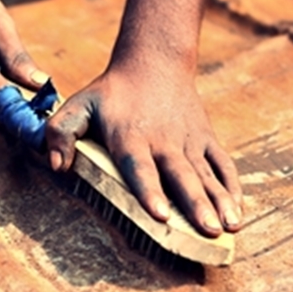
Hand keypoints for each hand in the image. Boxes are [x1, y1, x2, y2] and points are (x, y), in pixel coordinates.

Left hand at [45, 61, 242, 236]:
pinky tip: (237, 212)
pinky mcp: (206, 138)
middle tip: (207, 230)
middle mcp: (163, 141)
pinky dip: (232, 187)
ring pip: (206, 175)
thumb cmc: (111, 92)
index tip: (159, 213)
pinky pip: (222, 164)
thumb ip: (61, 132)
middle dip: (195, 204)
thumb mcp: (79, 104)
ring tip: (230, 227)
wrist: (154, 61)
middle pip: (181, 176)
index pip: (140, 168)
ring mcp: (189, 141)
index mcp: (130, 137)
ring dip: (219, 201)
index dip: (150, 191)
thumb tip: (55, 165)